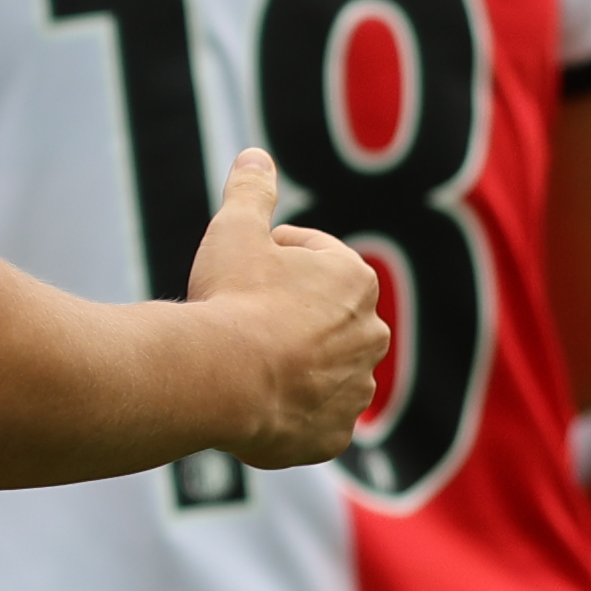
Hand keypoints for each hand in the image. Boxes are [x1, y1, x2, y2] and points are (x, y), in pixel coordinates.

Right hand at [186, 147, 386, 469]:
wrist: (220, 378)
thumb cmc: (231, 299)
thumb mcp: (236, 230)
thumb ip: (252, 191)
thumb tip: (256, 155)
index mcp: (355, 280)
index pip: (308, 258)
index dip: (266, 260)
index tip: (239, 276)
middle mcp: (370, 335)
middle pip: (318, 316)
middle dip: (285, 315)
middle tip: (239, 319)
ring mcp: (355, 390)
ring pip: (317, 369)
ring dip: (289, 365)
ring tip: (245, 365)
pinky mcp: (333, 436)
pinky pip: (309, 418)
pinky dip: (287, 412)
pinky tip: (254, 402)